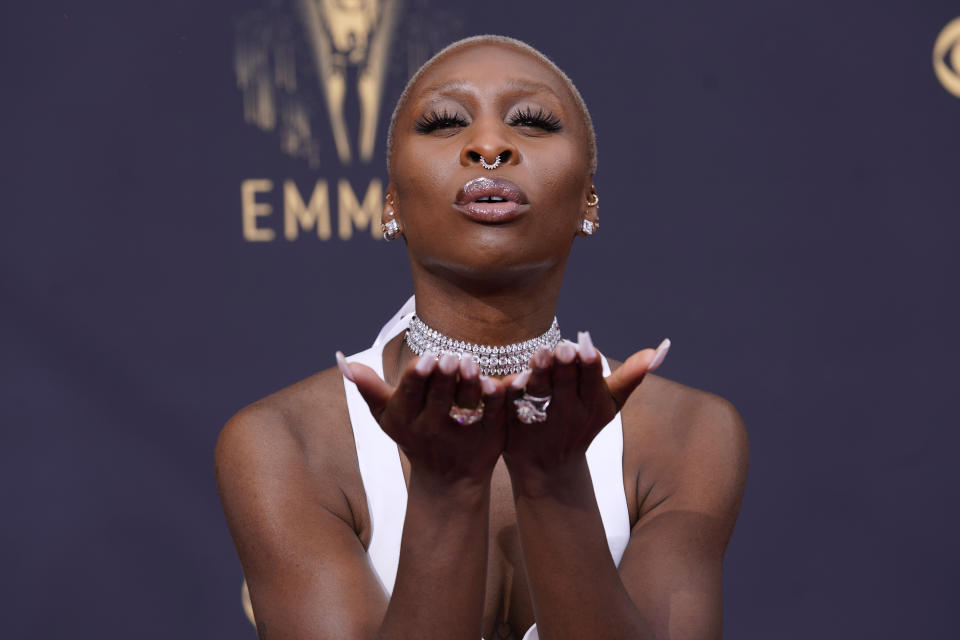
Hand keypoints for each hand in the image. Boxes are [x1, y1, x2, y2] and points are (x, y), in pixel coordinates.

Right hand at [337, 351, 505, 484]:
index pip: (410, 395)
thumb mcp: (387, 416)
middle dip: (443, 377)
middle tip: (451, 356)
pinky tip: (496, 383)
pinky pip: (492, 416)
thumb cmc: (413, 435)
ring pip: (466, 405)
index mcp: (406, 419)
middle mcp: (432, 428)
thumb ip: (368, 387)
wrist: (448, 479)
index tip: (425, 359)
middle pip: (438, 399)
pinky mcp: (489, 436)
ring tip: (470, 363)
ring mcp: (462, 433)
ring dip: (469, 384)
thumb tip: (341, 358)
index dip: (417, 377)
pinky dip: (494, 401)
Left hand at [502, 332, 669, 478]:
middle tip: (562, 348)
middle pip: (565, 384)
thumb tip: (663, 348)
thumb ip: (632, 375)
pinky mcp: (512, 423)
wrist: (549, 467)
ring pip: (539, 394)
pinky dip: (509, 395)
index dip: (589, 366)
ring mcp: (539, 418)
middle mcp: (566, 412)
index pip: (592, 381)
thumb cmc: (583, 423)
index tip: (587, 348)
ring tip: (539, 356)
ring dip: (539, 376)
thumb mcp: (609, 403)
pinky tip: (507, 380)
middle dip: (565, 367)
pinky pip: (510, 407)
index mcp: (591, 404)